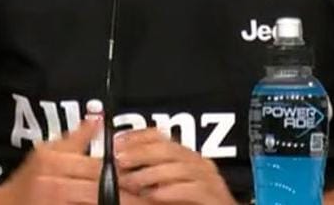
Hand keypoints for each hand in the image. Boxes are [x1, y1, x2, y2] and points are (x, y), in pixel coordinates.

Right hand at [0, 118, 150, 204]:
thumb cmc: (27, 179)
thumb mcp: (47, 152)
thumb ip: (76, 138)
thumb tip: (98, 116)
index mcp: (54, 160)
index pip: (99, 168)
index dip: (125, 175)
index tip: (147, 180)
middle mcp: (54, 182)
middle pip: (100, 190)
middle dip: (129, 197)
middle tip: (151, 199)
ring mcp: (55, 201)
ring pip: (96, 202)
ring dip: (121, 203)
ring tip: (142, 204)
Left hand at [115, 128, 237, 203]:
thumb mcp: (166, 190)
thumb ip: (149, 179)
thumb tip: (121, 171)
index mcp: (186, 158)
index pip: (161, 136)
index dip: (137, 136)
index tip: (117, 141)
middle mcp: (199, 164)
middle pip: (169, 148)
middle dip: (141, 152)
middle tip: (120, 160)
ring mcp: (210, 180)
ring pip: (181, 167)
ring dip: (152, 174)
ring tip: (132, 182)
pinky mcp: (216, 197)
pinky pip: (194, 189)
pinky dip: (172, 191)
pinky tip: (155, 195)